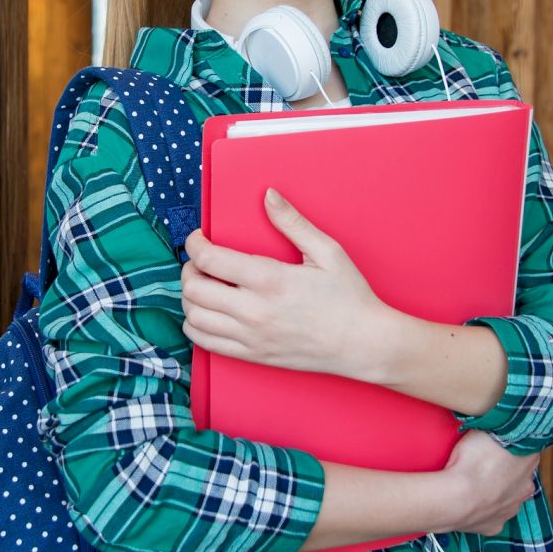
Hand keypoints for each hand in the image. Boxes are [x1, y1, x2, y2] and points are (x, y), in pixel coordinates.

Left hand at [180, 187, 396, 377]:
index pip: (209, 260)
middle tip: (200, 260)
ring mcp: (251, 336)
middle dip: (189, 268)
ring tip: (204, 285)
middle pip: (194, 288)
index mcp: (270, 280)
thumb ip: (292, 222)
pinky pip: (205, 342)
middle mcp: (254, 310)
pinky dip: (195, 325)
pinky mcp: (252, 356)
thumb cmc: (349, 296)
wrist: (363, 344)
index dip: (194, 244)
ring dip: (190, 297)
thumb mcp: (327, 252)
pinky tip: (208, 312)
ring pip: (194, 317)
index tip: (198, 238)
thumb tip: (268, 195)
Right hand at [437, 430, 538, 535]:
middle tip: (484, 461)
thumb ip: (498, 426)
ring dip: (496, 490)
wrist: (456, 498)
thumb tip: (502, 418)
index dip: (512, 444)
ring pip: (507, 497)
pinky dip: (483, 509)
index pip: (526, 449)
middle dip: (507, 469)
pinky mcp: (494, 526)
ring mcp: (510, 509)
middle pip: (520, 475)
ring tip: (473, 482)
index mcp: (528, 462)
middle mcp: (525, 487)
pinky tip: (470, 501)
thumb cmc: (471, 461)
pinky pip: (491, 516)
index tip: (498, 441)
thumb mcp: (486, 429)